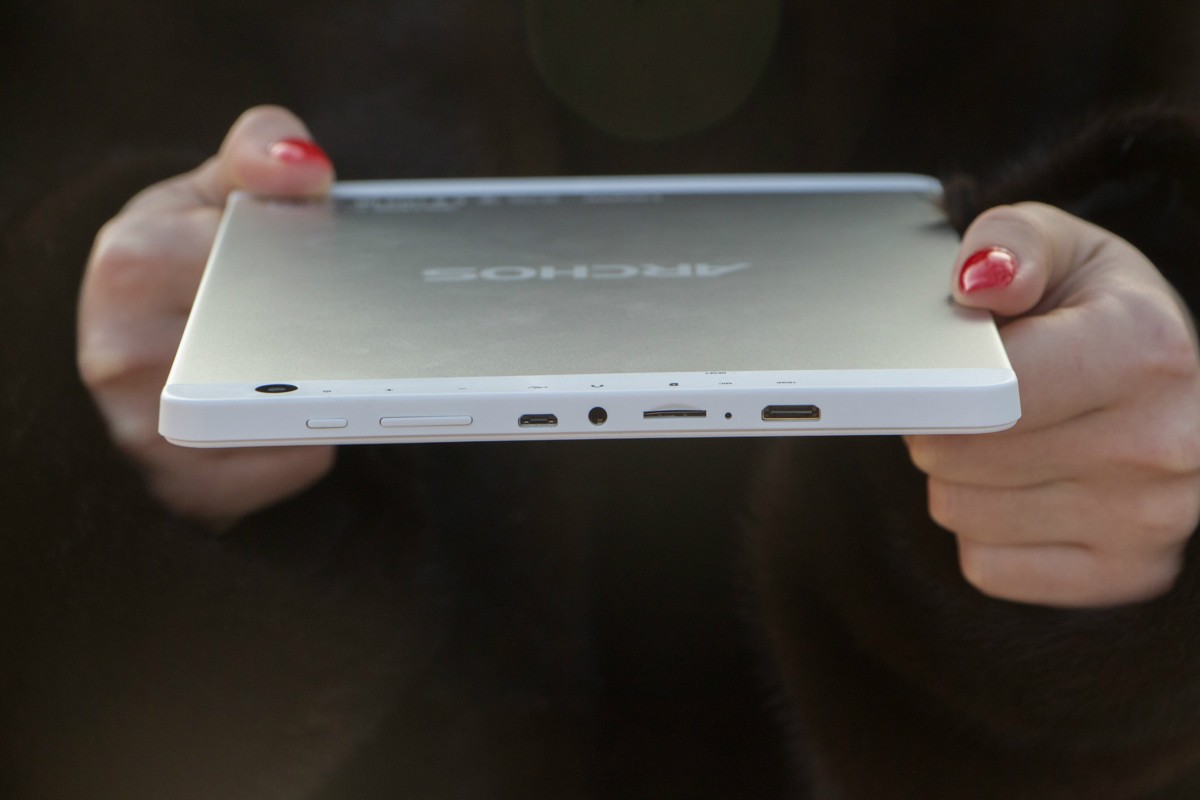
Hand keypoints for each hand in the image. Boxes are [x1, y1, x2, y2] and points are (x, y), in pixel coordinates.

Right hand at [78, 106, 337, 524]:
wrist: (162, 341)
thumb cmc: (194, 260)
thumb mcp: (220, 188)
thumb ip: (263, 151)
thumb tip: (304, 166)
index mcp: (132, 262)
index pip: (241, 261)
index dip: (307, 265)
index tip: (339, 268)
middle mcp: (122, 351)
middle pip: (260, 353)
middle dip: (324, 339)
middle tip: (365, 329)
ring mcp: (146, 428)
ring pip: (273, 422)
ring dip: (325, 397)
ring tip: (342, 371)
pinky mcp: (183, 486)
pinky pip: (279, 472)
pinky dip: (311, 448)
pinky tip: (315, 423)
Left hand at [905, 202, 1199, 607]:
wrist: (1174, 384)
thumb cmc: (1099, 312)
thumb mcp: (1060, 246)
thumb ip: (1010, 242)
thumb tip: (980, 279)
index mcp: (1146, 348)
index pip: (987, 391)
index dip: (940, 381)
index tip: (939, 372)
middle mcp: (1164, 441)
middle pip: (957, 455)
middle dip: (942, 424)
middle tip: (980, 399)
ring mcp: (1153, 519)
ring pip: (959, 512)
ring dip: (958, 478)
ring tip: (1010, 440)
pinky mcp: (1130, 575)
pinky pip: (986, 565)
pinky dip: (986, 532)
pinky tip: (1028, 489)